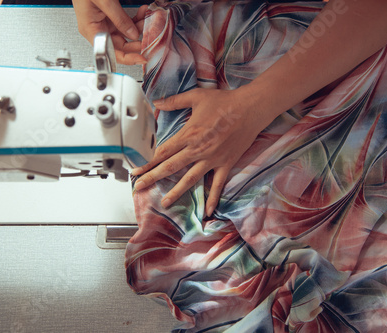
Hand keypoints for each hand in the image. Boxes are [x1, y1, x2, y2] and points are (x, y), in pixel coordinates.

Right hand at [72, 0, 147, 64]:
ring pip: (125, 33)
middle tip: (150, 37)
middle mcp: (97, 29)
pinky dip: (135, 19)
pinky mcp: (109, 16)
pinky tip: (142, 13)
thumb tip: (133, 34)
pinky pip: (125, 23)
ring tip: (147, 19)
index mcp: (91, 30)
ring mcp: (104, 23)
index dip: (128, 58)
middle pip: (121, 45)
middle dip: (137, 40)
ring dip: (138, 27)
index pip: (110, 53)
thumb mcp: (105, 1)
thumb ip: (120, 18)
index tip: (141, 58)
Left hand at [131, 88, 270, 216]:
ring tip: (165, 203)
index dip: (148, 162)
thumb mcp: (196, 97)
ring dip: (176, 192)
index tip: (136, 171)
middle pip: (170, 167)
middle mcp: (198, 149)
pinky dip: (212, 198)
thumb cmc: (224, 101)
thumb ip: (175, 101)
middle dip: (153, 178)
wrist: (250, 108)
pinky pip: (217, 184)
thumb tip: (156, 102)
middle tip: (139, 188)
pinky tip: (207, 211)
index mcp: (189, 134)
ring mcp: (212, 159)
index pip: (163, 152)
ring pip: (190, 179)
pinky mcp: (225, 164)